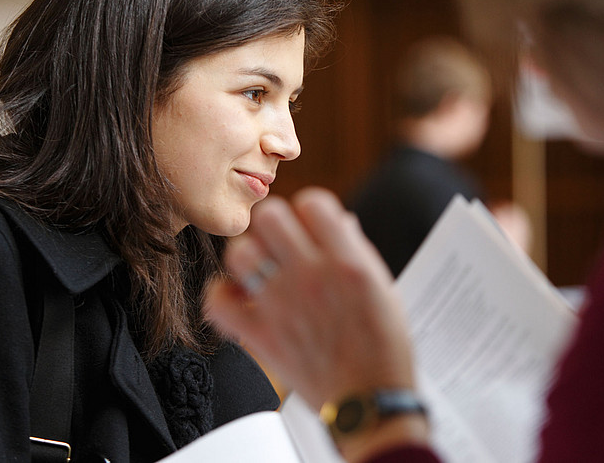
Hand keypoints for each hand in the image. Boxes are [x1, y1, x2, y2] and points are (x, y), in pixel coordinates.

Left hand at [204, 187, 415, 410]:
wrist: (369, 401)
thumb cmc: (383, 348)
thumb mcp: (384, 289)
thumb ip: (358, 251)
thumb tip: (339, 222)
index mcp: (348, 262)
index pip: (313, 202)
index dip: (310, 209)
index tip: (310, 223)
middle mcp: (312, 276)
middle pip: (270, 217)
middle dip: (275, 223)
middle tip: (280, 240)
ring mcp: (282, 305)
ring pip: (240, 251)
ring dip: (248, 254)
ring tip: (258, 266)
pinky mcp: (260, 335)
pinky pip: (218, 302)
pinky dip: (221, 295)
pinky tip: (238, 296)